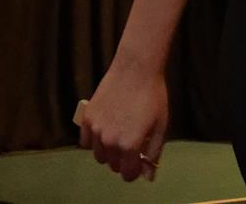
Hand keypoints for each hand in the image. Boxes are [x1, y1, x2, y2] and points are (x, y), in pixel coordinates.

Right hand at [78, 59, 167, 182]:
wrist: (136, 69)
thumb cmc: (153, 97)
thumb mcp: (160, 127)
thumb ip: (153, 154)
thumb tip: (147, 177)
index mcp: (129, 146)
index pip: (127, 174)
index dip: (134, 171)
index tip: (138, 163)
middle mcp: (109, 142)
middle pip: (113, 165)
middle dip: (122, 161)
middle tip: (130, 146)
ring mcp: (96, 129)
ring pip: (98, 155)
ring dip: (108, 152)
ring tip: (118, 136)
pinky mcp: (87, 117)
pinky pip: (85, 141)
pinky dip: (93, 141)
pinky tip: (103, 132)